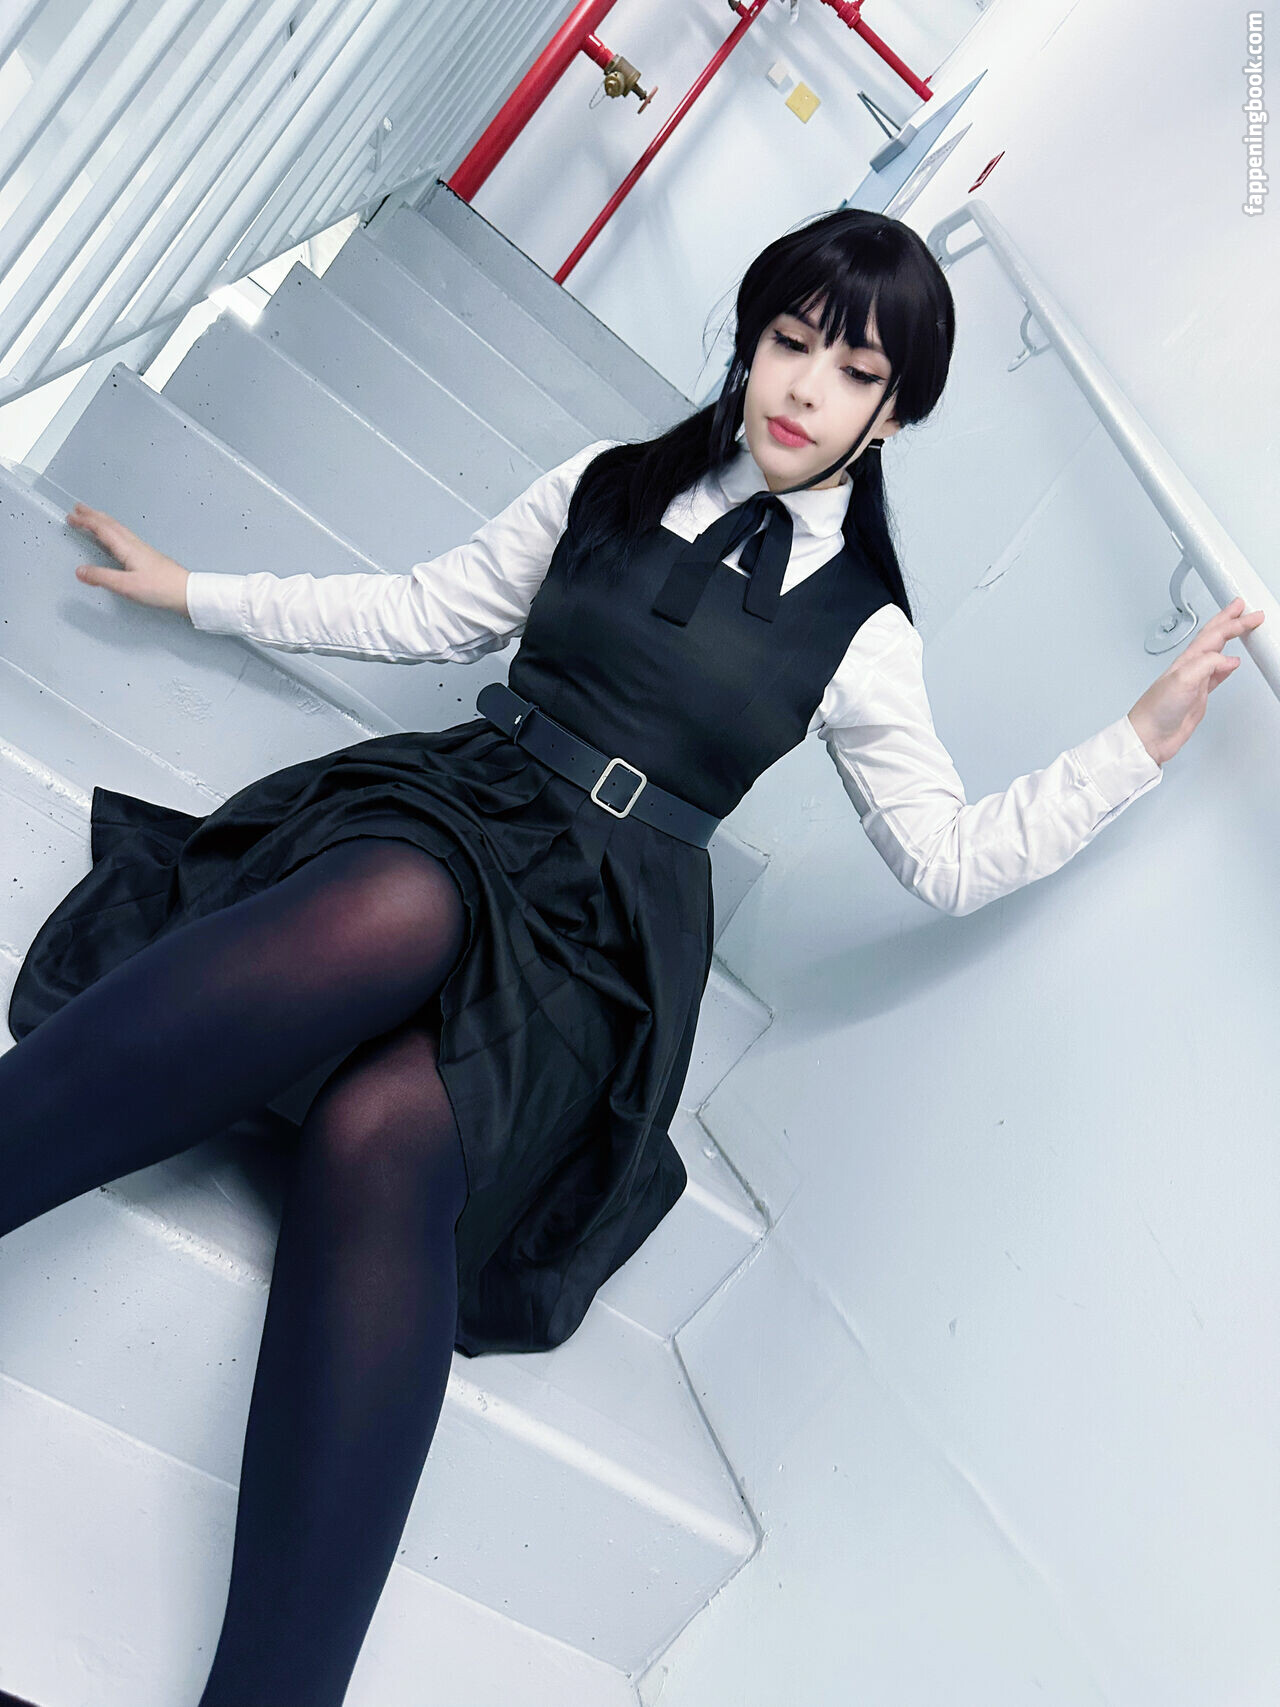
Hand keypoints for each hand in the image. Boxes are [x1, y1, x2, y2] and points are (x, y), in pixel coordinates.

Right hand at [68, 502, 190, 615]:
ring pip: (118, 529)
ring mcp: (142, 549)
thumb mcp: (126, 586)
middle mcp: (135, 545)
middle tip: (78, 509)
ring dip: (102, 521)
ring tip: (92, 518)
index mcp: (128, 548)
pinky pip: (124, 537)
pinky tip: (115, 538)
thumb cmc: (162, 588)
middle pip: (110, 524)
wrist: (186, 593)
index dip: (85, 521)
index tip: (71, 516)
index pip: (102, 529)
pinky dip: (113, 531)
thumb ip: (102, 577)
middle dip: (92, 515)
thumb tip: (80, 571)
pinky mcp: (147, 556)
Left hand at [1128, 595, 1265, 765]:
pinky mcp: (1198, 695)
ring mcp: (1195, 680)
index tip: (1251, 615)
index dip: (1234, 622)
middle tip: (1245, 609)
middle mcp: (1191, 666)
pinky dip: (1227, 666)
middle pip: (1214, 637)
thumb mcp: (1183, 681)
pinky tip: (1232, 663)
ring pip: (1217, 652)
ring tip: (1240, 627)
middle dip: (1230, 621)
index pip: (1215, 634)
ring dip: (1229, 638)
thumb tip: (1230, 659)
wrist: (1149, 736)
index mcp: (1187, 659)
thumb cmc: (1156, 710)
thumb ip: (1207, 665)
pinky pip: (1217, 674)